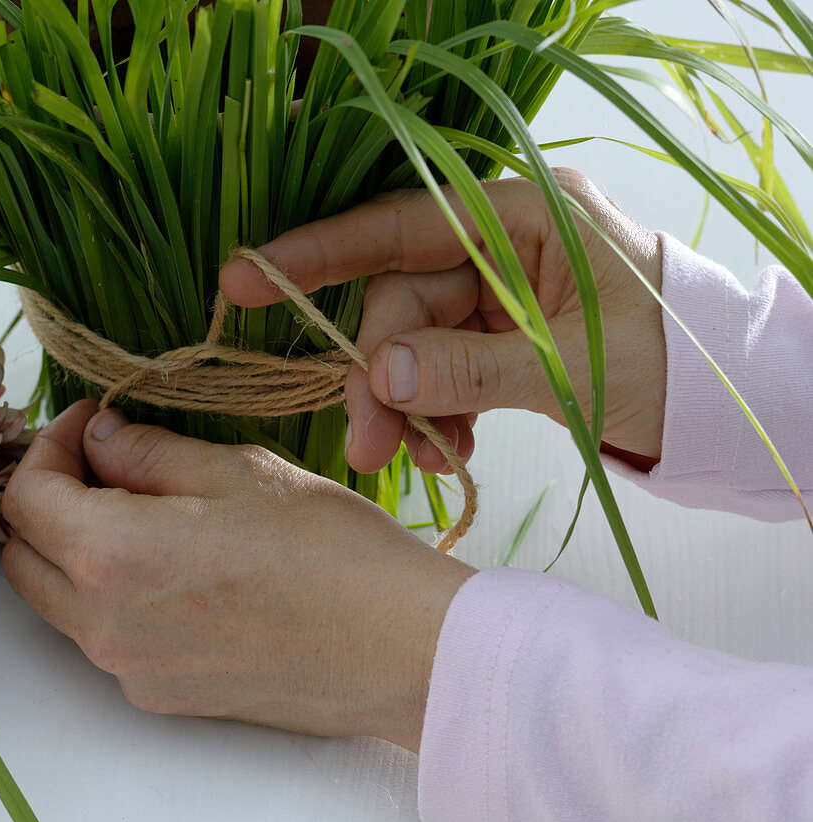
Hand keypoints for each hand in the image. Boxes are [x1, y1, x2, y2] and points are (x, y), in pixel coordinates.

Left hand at [2, 401, 474, 751]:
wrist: (398, 647)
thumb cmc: (330, 551)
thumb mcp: (236, 470)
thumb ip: (145, 452)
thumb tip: (98, 438)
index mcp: (111, 556)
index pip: (25, 499)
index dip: (48, 446)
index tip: (88, 421)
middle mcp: (104, 626)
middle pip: (26, 556)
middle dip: (49, 498)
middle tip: (102, 459)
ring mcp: (131, 669)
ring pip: (62, 599)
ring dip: (78, 547)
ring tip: (144, 507)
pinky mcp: (164, 695)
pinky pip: (108, 635)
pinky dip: (114, 591)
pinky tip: (176, 563)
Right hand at [220, 169, 665, 473]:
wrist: (721, 400)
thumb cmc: (667, 364)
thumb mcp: (569, 368)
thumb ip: (470, 369)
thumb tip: (381, 377)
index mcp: (524, 216)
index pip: (400, 227)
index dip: (318, 255)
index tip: (246, 277)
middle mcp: (502, 242)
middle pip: (402, 301)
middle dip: (382, 376)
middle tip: (370, 447)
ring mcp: (499, 288)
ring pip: (416, 341)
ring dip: (410, 404)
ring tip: (425, 460)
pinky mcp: (500, 330)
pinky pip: (443, 365)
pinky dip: (438, 411)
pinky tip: (450, 450)